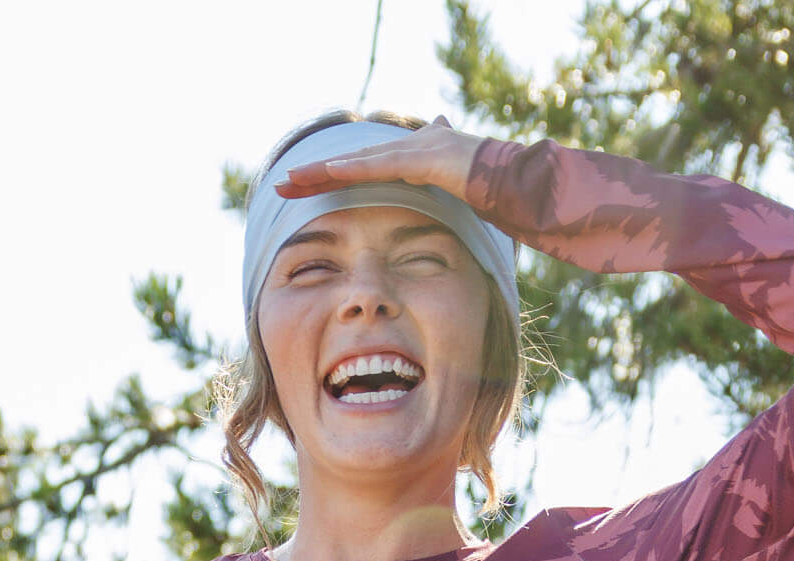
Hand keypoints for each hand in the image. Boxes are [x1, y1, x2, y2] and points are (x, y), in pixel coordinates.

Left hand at [274, 115, 486, 207]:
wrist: (515, 180)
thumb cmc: (487, 187)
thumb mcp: (454, 184)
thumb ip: (442, 172)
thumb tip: (441, 137)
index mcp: (407, 160)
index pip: (357, 171)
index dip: (327, 179)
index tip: (298, 191)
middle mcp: (405, 150)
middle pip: (349, 164)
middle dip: (313, 176)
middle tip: (279, 186)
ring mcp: (413, 151)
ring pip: (357, 163)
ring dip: (322, 172)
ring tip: (291, 180)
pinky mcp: (422, 159)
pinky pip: (381, 166)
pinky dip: (354, 169)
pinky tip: (330, 170)